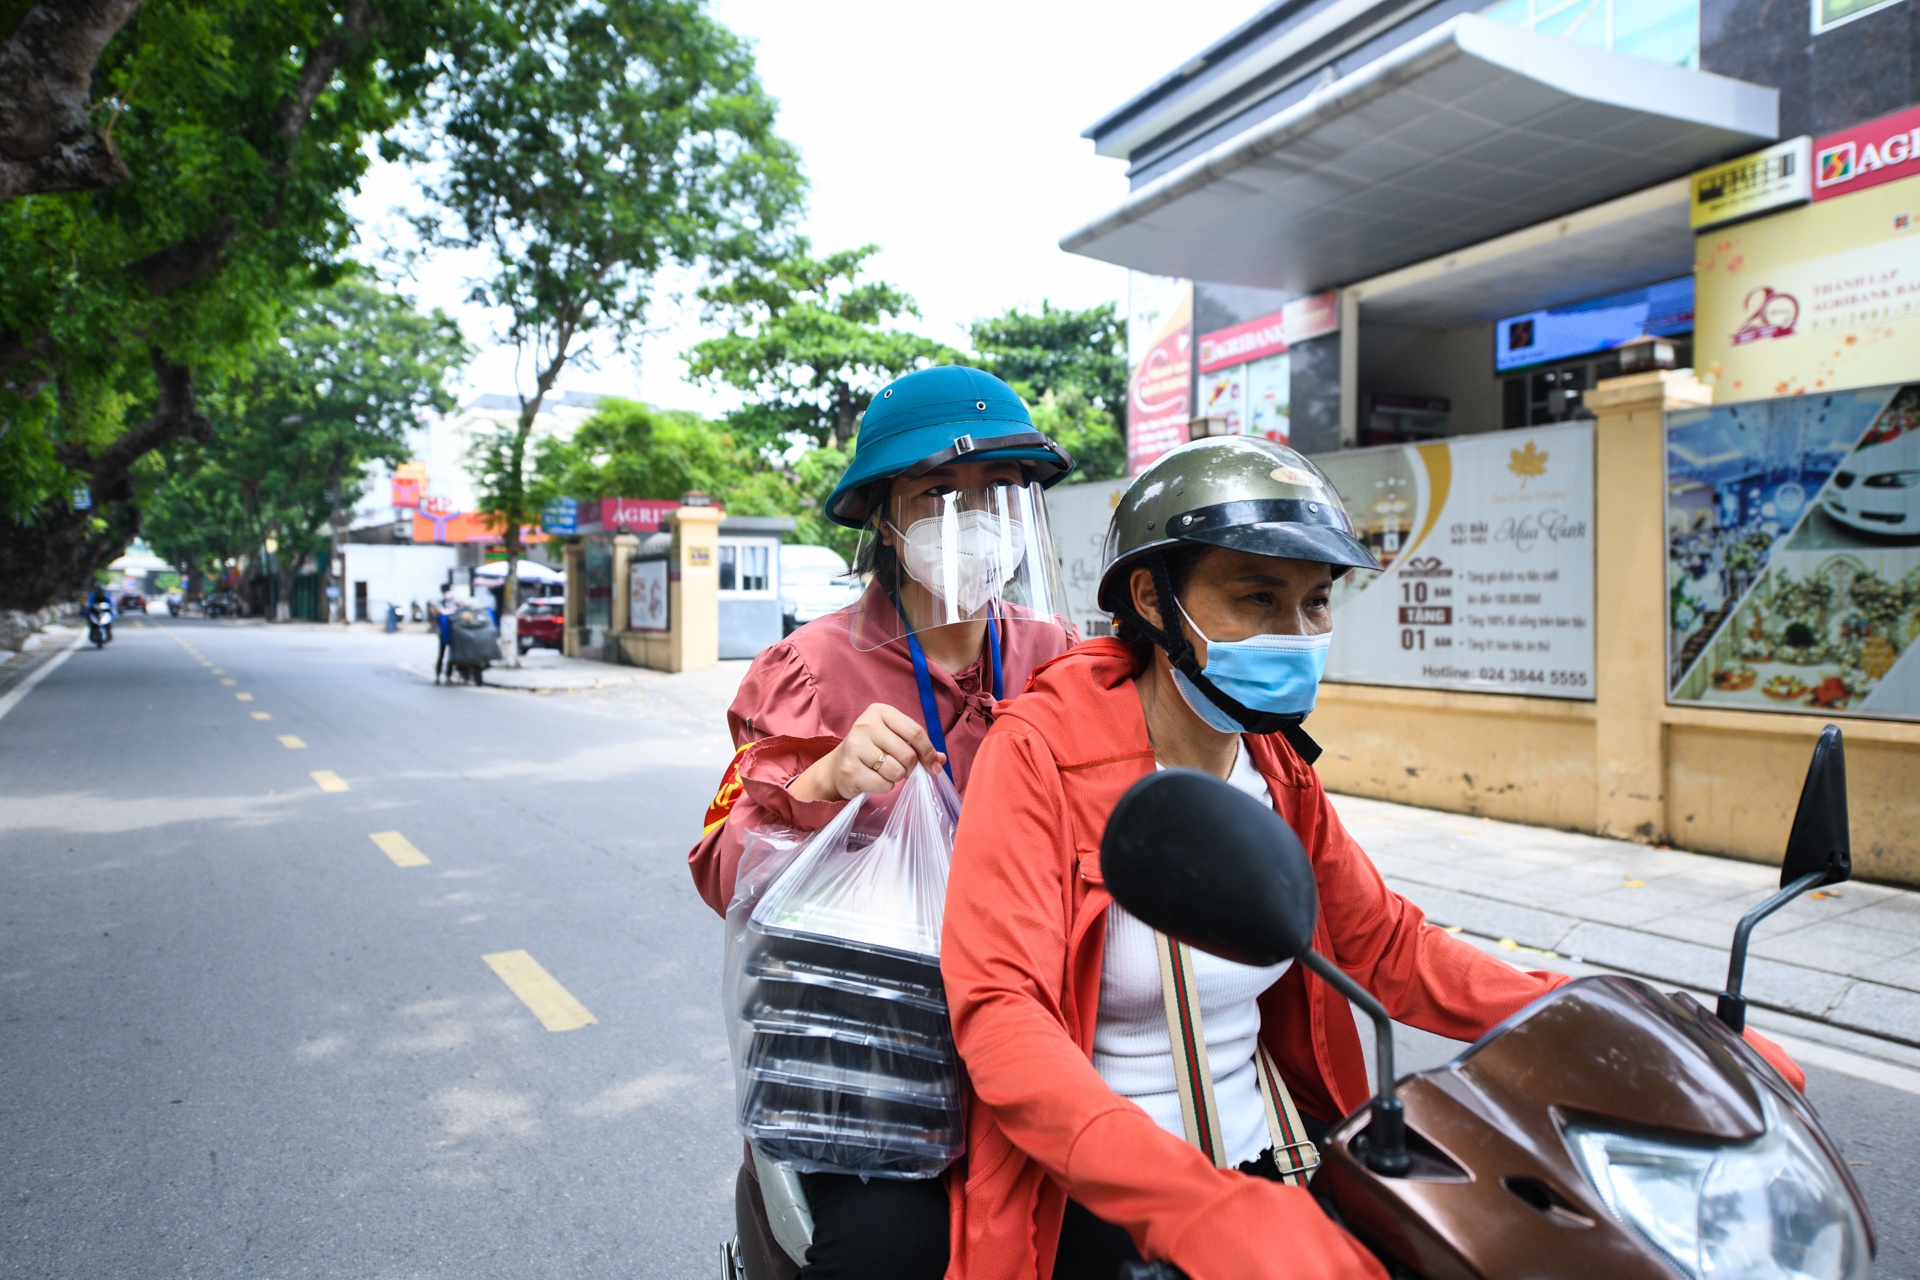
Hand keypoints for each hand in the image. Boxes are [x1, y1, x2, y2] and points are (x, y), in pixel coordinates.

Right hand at [790, 703, 945, 801]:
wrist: (837, 768)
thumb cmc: (872, 751)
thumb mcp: (893, 740)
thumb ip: (918, 747)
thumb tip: (941, 760)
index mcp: (880, 711)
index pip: (915, 732)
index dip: (928, 752)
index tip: (933, 765)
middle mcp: (865, 724)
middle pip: (907, 754)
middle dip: (911, 767)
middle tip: (903, 769)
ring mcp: (855, 746)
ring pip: (896, 771)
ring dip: (897, 777)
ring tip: (885, 772)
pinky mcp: (850, 768)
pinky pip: (884, 784)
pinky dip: (886, 787)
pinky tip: (875, 779)